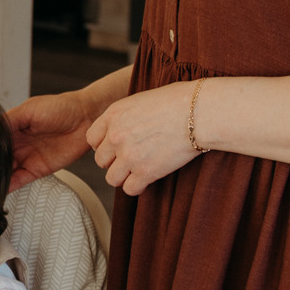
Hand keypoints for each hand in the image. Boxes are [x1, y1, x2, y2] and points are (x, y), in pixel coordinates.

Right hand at [5, 89, 99, 188]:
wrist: (86, 118)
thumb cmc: (61, 107)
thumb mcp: (30, 109)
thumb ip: (10, 120)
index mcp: (12, 127)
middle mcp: (17, 143)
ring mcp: (26, 157)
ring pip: (5, 170)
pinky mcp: (37, 169)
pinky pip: (20, 179)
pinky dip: (9, 185)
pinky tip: (0, 189)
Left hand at [88, 81, 201, 196]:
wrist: (198, 112)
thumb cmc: (177, 101)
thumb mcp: (141, 100)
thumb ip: (125, 116)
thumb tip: (123, 127)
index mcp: (113, 115)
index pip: (91, 139)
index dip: (103, 145)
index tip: (116, 147)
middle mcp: (116, 136)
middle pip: (100, 160)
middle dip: (114, 162)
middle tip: (130, 160)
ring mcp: (129, 155)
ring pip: (112, 178)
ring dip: (124, 177)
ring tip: (138, 171)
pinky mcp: (145, 172)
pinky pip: (130, 189)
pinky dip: (138, 187)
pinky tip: (147, 179)